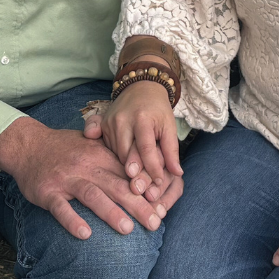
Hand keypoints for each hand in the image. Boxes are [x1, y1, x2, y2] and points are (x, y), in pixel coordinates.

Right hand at [0, 116, 169, 239]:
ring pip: (92, 195)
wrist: (28, 145)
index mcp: (100, 155)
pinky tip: (85, 235)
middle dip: (138, 204)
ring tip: (128, 229)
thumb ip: (115, 159)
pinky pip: (61, 208)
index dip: (147, 189)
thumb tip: (146, 176)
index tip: (163, 205)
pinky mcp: (48, 192)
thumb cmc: (66, 148)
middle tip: (156, 223)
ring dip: (110, 212)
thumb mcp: (92, 146)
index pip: (128, 173)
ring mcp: (66, 179)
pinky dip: (73, 221)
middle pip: (116, 185)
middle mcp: (86, 166)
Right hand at [82, 79, 181, 204]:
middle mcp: (122, 120)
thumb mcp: (169, 126)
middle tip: (141, 191)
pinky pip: (106, 147)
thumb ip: (171, 150)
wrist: (141, 87)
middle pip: (127, 154)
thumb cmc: (158, 110)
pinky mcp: (102, 125)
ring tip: (134, 182)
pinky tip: (118, 165)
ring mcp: (109, 122)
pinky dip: (114, 158)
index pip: (145, 149)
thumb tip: (177, 174)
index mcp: (142, 118)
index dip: (152, 168)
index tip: (158, 183)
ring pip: (116, 153)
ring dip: (124, 168)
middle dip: (134, 173)